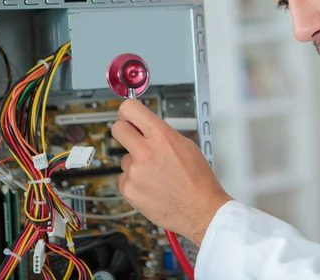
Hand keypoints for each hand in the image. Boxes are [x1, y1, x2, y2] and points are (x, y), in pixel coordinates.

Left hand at [111, 99, 231, 246]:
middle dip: (124, 132)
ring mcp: (134, 171)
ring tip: (156, 176)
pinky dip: (135, 183)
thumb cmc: (198, 180)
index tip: (127, 116)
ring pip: (124, 159)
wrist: (201, 210)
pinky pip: (124, 179)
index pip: (130, 109)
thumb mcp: (186, 146)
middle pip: (117, 129)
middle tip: (133, 140)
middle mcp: (145, 151)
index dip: (126, 112)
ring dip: (136, 164)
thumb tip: (146, 128)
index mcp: (162, 136)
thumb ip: (162, 135)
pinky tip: (151, 188)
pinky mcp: (128, 189)